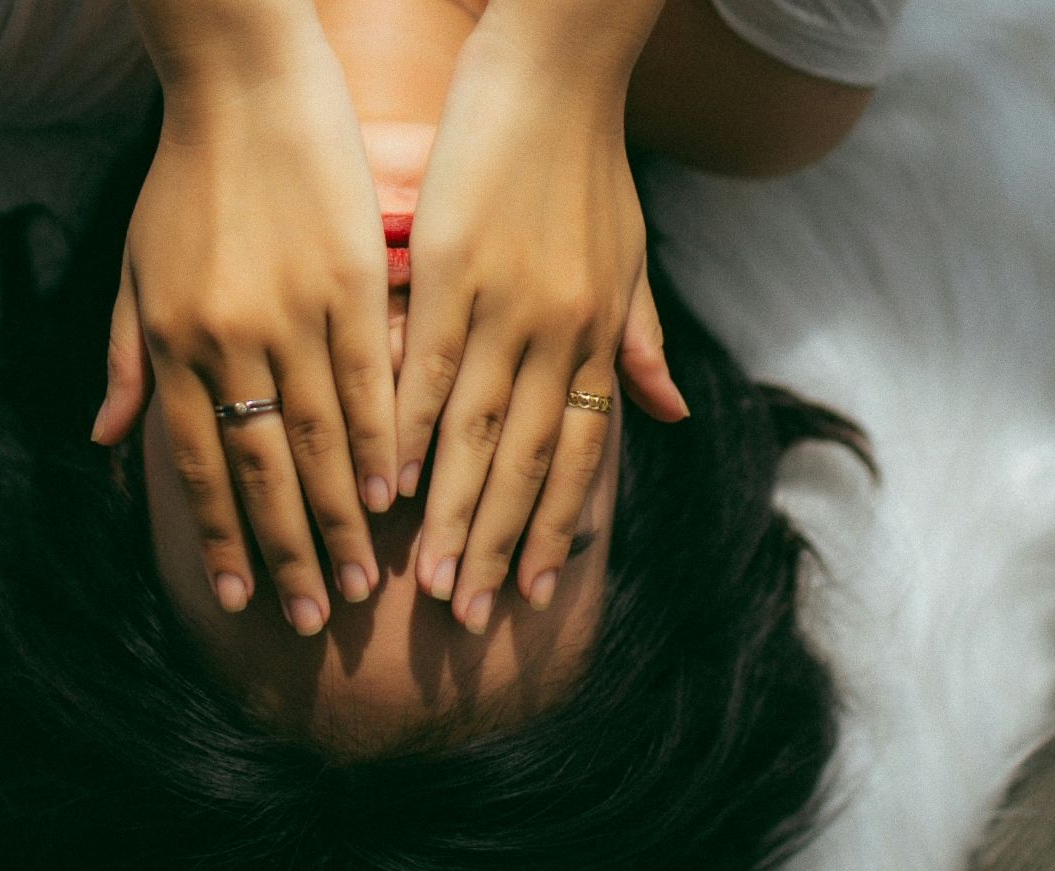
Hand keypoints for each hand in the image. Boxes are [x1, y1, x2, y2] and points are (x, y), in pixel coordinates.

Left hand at [91, 8, 393, 636]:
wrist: (243, 85)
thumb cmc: (184, 179)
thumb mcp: (134, 269)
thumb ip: (127, 360)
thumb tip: (109, 445)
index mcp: (172, 341)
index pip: (195, 464)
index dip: (217, 535)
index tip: (236, 597)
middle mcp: (228, 340)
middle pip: (261, 469)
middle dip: (286, 551)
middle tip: (315, 619)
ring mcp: (292, 312)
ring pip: (319, 438)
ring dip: (340, 516)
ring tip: (363, 579)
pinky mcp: (349, 281)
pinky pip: (368, 379)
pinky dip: (381, 440)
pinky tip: (395, 491)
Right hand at [397, 20, 686, 633]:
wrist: (559, 70)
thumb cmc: (590, 162)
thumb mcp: (632, 257)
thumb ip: (641, 340)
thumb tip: (669, 416)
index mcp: (597, 334)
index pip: (578, 455)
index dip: (556, 528)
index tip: (533, 594)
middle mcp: (559, 334)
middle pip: (526, 462)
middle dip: (499, 545)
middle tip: (470, 616)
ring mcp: (505, 304)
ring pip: (476, 433)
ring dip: (450, 512)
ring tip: (424, 580)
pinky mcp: (452, 269)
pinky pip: (427, 366)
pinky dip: (406, 428)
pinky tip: (385, 481)